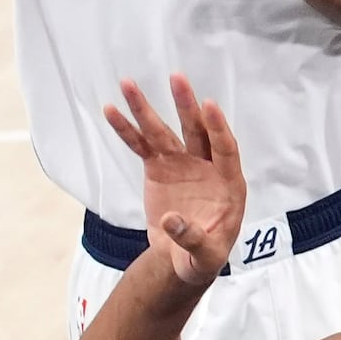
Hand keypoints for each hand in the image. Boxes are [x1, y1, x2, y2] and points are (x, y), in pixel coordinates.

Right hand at [103, 74, 245, 286]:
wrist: (182, 260)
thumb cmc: (203, 258)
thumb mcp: (204, 257)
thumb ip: (193, 238)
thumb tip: (171, 220)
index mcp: (228, 184)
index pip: (225, 149)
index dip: (218, 128)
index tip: (209, 105)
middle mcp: (206, 166)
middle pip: (196, 131)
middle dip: (186, 106)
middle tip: (177, 79)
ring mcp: (181, 164)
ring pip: (163, 132)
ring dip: (146, 109)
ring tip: (127, 83)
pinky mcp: (158, 169)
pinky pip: (141, 146)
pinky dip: (126, 130)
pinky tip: (112, 110)